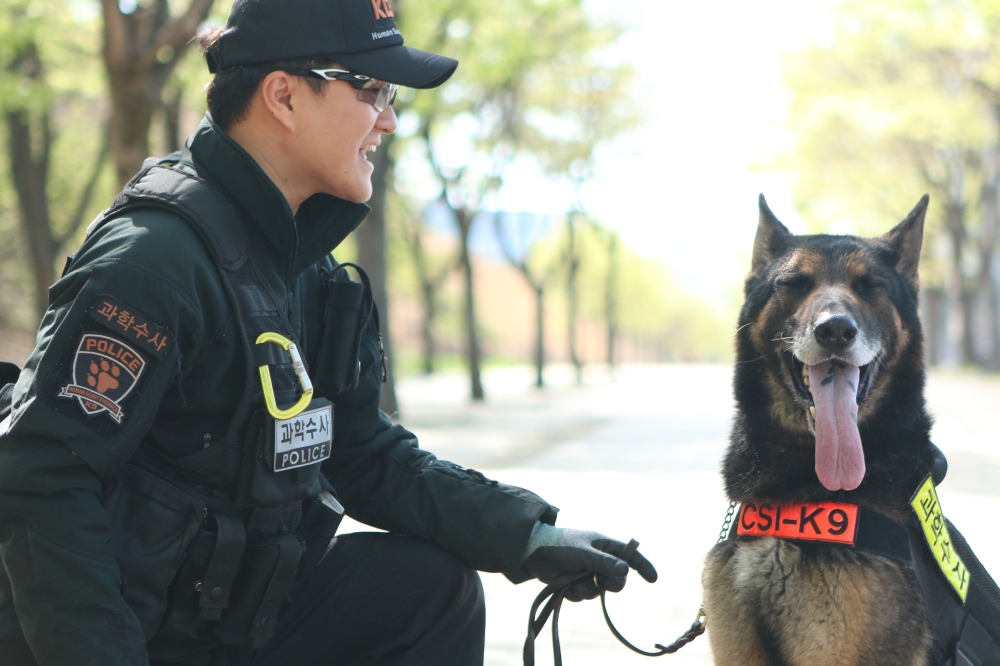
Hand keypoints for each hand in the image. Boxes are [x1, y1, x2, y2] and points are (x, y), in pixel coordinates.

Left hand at [521, 524, 657, 601]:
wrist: (532, 553)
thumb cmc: (559, 545)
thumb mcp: (582, 552)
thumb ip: (602, 562)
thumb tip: (625, 570)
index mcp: (604, 545)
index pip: (630, 555)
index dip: (643, 566)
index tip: (653, 579)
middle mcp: (599, 560)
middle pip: (618, 579)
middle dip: (610, 585)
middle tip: (600, 583)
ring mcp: (588, 572)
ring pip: (600, 591)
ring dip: (588, 590)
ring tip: (573, 582)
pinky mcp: (576, 583)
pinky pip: (585, 596)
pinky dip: (576, 594)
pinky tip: (566, 586)